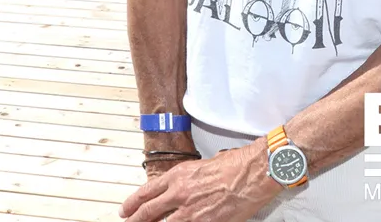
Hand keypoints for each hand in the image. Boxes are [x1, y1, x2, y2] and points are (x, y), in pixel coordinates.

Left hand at [120, 139, 280, 221]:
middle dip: (135, 221)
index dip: (132, 203)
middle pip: (147, 213)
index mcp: (179, 175)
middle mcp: (180, 193)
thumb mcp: (205, 165)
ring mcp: (190, 212)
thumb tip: (185, 189)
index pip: (146, 192)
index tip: (126, 210)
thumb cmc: (237, 164)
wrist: (254, 172)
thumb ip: (190, 179)